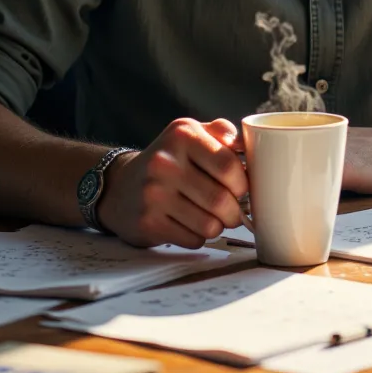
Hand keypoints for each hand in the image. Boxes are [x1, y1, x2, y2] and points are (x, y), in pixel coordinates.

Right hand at [98, 117, 248, 248]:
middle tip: (232, 209)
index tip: (241, 188)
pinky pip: (193, 240)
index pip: (228, 166)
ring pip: (210, 225)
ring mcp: (154, 194)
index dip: (243, 183)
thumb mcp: (190, 133)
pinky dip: (198, 236)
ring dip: (217, 226)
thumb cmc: (167, 159)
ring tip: (210, 216)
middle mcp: (165, 162)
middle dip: (234, 211)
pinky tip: (189, 224)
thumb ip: (222, 132)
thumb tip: (251, 145)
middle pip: (221, 200)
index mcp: (182, 135)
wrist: (120, 186)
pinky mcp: (148, 223)